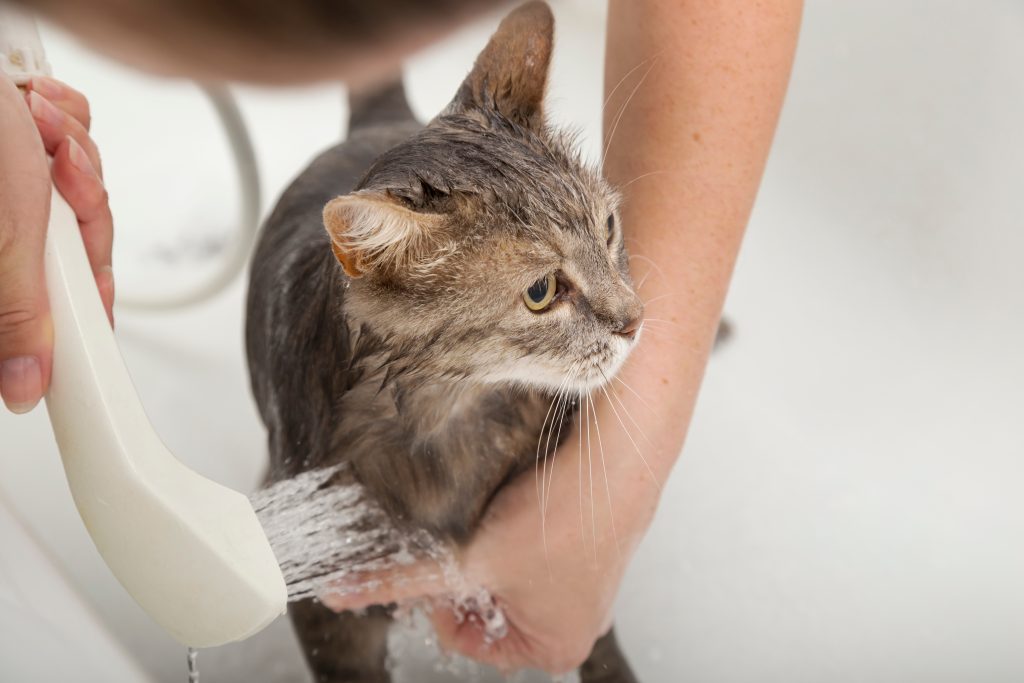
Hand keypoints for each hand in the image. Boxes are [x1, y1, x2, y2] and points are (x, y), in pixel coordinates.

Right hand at [0, 74, 113, 413]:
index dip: (90, 311)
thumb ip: (19, 309)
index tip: (103, 325)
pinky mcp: (32, 155)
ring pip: (86, 204)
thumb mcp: (6, 234)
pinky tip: (41, 112)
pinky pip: (80, 156)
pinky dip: (71, 127)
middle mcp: (7, 239)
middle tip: (60, 181)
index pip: (56, 318)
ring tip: (42, 135)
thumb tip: (23, 386)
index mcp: (2, 271)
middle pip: (83, 256)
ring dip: (77, 163)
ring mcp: (19, 197)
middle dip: (85, 214)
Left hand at [322, 429, 652, 673]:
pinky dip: (516, 526)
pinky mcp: (588, 542)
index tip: (440, 568)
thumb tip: (344, 593)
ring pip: (509, 572)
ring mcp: (586, 581)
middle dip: (468, 573)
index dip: (441, 605)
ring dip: (490, 546)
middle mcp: (575, 619)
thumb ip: (403, 580)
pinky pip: (535, 545)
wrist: (616, 457)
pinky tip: (517, 501)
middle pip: (488, 607)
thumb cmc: (566, 520)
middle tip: (467, 539)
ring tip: (497, 516)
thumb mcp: (471, 561)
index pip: (469, 641)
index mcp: (556, 647)